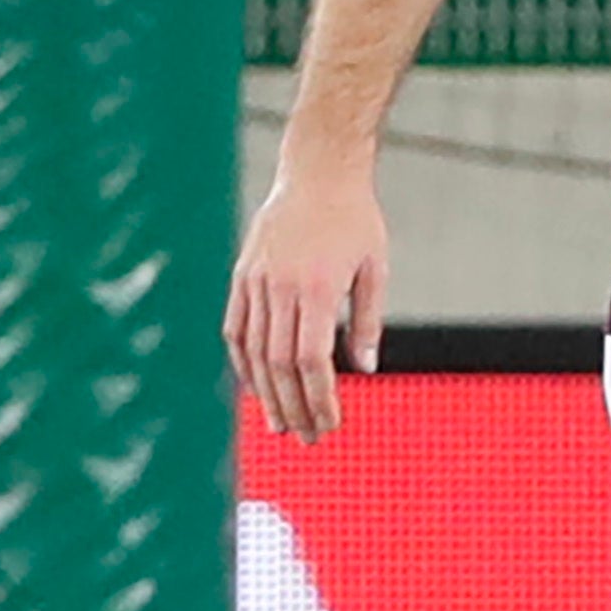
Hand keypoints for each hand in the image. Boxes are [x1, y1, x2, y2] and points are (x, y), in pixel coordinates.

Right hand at [226, 157, 389, 441]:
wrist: (316, 173)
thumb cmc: (355, 220)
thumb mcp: (375, 267)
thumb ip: (366, 320)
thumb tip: (363, 369)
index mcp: (316, 288)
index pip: (311, 360)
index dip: (319, 398)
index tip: (329, 424)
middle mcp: (279, 287)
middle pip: (280, 364)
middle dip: (294, 406)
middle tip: (307, 437)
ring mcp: (254, 281)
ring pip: (254, 351)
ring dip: (267, 393)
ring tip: (281, 423)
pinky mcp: (241, 275)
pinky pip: (235, 329)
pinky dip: (243, 362)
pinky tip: (256, 386)